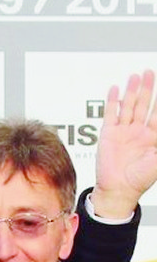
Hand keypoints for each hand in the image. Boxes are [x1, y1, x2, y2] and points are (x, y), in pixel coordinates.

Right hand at [91, 70, 156, 218]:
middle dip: (148, 88)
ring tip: (135, 76)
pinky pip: (111, 114)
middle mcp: (139, 132)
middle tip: (150, 72)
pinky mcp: (108, 134)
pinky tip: (116, 90)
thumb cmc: (141, 179)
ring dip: (132, 91)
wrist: (119, 189)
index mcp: (154, 137)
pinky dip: (113, 101)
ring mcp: (123, 132)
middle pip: (145, 104)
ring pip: (129, 106)